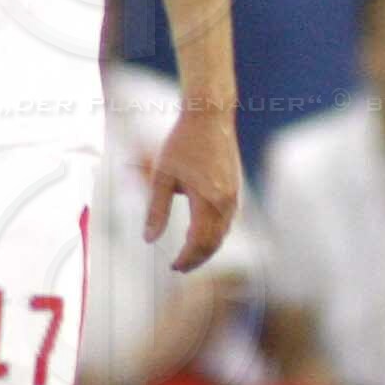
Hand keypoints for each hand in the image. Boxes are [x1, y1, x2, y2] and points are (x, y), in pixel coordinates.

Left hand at [147, 106, 241, 271]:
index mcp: (207, 201)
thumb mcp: (162, 176)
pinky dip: (216, 234)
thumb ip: (156, 211)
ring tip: (189, 255)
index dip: (186, 259)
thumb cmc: (183, 143)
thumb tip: (149, 240)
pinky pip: (228, 221)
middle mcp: (225, 202)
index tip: (172, 267)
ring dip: (207, 249)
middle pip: (214, 244)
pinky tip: (203, 234)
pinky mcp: (236, 189)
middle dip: (197, 259)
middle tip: (179, 267)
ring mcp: (234, 196)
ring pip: (223, 234)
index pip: (198, 243)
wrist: (210, 117)